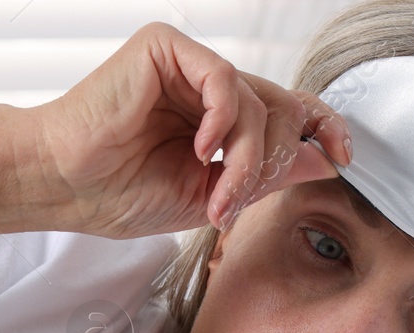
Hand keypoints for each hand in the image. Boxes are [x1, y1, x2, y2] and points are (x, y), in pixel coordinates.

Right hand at [29, 22, 348, 237]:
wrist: (69, 186)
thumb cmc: (123, 194)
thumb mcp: (213, 195)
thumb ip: (266, 174)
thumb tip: (325, 160)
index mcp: (219, 118)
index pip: (290, 109)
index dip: (325, 126)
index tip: (344, 156)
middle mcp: (208, 87)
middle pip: (281, 109)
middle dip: (268, 165)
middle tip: (232, 202)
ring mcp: (189, 65)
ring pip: (255, 101)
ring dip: (243, 157)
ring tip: (212, 190)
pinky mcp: (167, 48)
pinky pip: (224, 77)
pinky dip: (222, 119)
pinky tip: (200, 148)